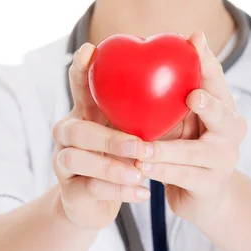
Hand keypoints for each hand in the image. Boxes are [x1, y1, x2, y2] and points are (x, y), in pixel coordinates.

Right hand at [52, 43, 151, 229]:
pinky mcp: (70, 190)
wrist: (95, 201)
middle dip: (108, 137)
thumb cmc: (119, 154)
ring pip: (77, 159)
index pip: (79, 84)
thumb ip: (144, 107)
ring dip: (111, 166)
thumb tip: (187, 81)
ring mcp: (64, 161)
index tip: (90, 49)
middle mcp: (68, 132)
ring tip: (140, 173)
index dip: (81, 68)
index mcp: (85, 111)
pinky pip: (90, 188)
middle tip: (139, 146)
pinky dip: (119, 191)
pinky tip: (143, 193)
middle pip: (77, 128)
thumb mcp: (130, 128)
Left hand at [135, 31, 246, 229]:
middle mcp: (231, 130)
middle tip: (192, 96)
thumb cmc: (183, 144)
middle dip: (209, 105)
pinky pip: (184, 176)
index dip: (207, 59)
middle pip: (223, 115)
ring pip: (197, 152)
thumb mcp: (178, 116)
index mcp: (223, 106)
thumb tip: (136, 55)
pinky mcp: (211, 185)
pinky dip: (162, 172)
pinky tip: (142, 169)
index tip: (195, 38)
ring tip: (143, 148)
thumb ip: (167, 93)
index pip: (216, 79)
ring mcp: (224, 160)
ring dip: (168, 150)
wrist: (203, 194)